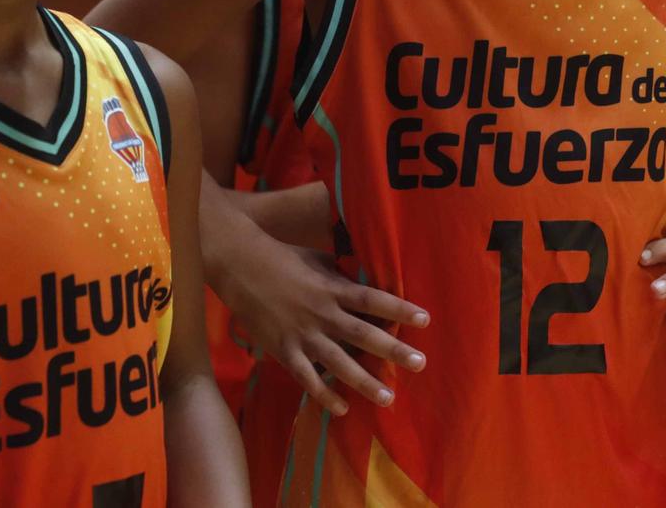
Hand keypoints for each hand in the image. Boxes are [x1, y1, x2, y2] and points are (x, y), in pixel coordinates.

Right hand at [219, 234, 427, 416]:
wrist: (240, 266)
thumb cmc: (283, 258)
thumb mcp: (318, 260)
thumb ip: (341, 276)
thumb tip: (367, 282)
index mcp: (333, 288)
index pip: (373, 300)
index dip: (399, 308)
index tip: (425, 319)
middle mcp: (322, 313)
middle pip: (363, 334)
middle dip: (393, 350)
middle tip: (420, 363)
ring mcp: (303, 335)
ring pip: (339, 363)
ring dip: (364, 382)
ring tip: (388, 397)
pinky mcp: (284, 350)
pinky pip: (307, 378)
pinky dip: (324, 394)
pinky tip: (342, 409)